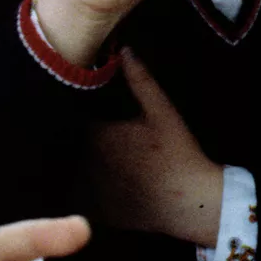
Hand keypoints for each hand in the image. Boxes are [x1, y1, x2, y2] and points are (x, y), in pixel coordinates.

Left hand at [88, 49, 224, 245]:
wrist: (191, 201)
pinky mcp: (97, 210)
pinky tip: (96, 183)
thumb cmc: (177, 153)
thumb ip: (141, 80)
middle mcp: (87, 162)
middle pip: (70, 143)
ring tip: (84, 153)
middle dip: (73, 134)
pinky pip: (81, 197)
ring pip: (72, 170)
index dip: (77, 108)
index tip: (81, 103)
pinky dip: (82, 189)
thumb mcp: (162, 111)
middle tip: (82, 126)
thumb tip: (124, 50)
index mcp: (99, 135)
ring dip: (74, 161)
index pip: (73, 116)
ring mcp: (91, 189)